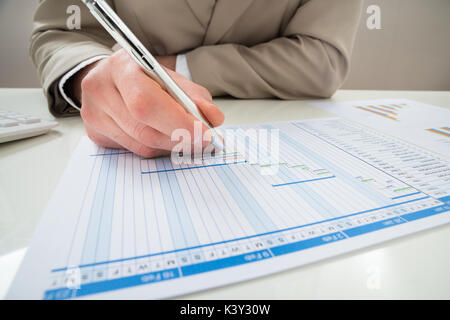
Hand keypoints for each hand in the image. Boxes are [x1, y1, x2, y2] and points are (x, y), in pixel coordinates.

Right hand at [70, 49, 223, 157]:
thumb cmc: (143, 77)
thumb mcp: (171, 78)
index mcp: (121, 67)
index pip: (148, 102)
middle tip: (203, 141)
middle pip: (144, 128)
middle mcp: (100, 90)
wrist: (108, 77)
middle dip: (179, 138)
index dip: (178, 122)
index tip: (205, 134)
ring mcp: (94, 115)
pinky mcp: (96, 134)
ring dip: (171, 145)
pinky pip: (134, 150)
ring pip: (141, 145)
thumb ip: (194, 97)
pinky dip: (156, 148)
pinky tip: (164, 137)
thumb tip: (213, 119)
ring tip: (186, 137)